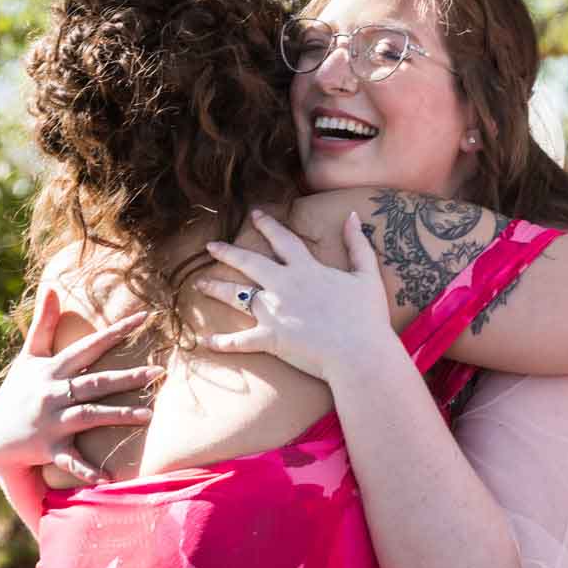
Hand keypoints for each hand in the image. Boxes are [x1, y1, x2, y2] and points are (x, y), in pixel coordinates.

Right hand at [0, 289, 161, 483]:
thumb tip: (52, 286)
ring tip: (149, 415)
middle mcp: (54, 393)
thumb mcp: (30, 356)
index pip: (89, 346)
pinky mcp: (50, 448)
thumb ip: (44, 322)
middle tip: (159, 371)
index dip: (116, 331)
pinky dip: (88, 470)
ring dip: (118, 416)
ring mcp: (52, 421)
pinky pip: (71, 459)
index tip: (145, 317)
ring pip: (89, 416)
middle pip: (95, 382)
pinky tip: (109, 478)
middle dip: (127, 377)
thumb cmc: (19, 391)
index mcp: (53, 369)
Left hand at [196, 209, 399, 385]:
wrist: (359, 353)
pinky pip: (240, 341)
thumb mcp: (368, 275)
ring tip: (200, 285)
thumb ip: (359, 244)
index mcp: (306, 269)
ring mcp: (274, 312)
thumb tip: (353, 216)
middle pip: (249, 263)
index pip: (282, 240)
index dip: (268, 225)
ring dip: (216, 289)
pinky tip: (206, 342)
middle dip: (228, 252)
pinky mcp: (270, 339)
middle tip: (211, 246)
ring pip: (237, 296)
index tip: (255, 214)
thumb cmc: (367, 317)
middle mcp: (284, 286)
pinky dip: (222, 343)